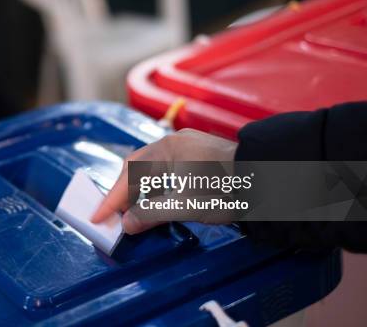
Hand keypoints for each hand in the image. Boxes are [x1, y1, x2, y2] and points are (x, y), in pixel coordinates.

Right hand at [90, 128, 237, 233]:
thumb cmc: (225, 189)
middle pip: (138, 167)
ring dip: (141, 191)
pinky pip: (167, 170)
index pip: (130, 174)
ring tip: (133, 212)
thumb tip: (127, 224)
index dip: (112, 198)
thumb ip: (151, 213)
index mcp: (166, 148)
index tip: (96, 216)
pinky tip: (158, 202)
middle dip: (124, 192)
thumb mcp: (185, 205)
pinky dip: (157, 187)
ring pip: (153, 169)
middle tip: (113, 215)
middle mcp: (174, 142)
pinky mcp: (200, 156)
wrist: (269, 179)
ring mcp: (188, 147)